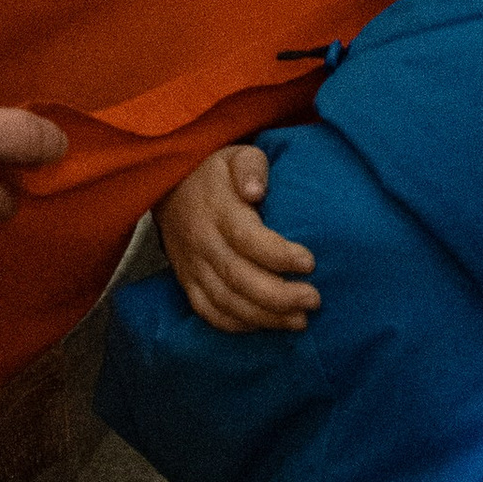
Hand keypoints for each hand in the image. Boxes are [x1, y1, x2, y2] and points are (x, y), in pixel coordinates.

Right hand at [157, 141, 316, 332]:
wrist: (169, 186)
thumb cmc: (215, 173)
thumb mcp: (235, 156)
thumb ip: (251, 167)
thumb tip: (256, 189)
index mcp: (217, 210)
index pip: (247, 238)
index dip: (279, 254)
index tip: (310, 262)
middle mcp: (202, 242)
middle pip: (238, 278)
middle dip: (279, 296)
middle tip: (313, 299)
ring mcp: (192, 265)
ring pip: (226, 301)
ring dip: (264, 317)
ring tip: (300, 321)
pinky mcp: (187, 281)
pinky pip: (209, 312)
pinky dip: (237, 325)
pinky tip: (265, 325)